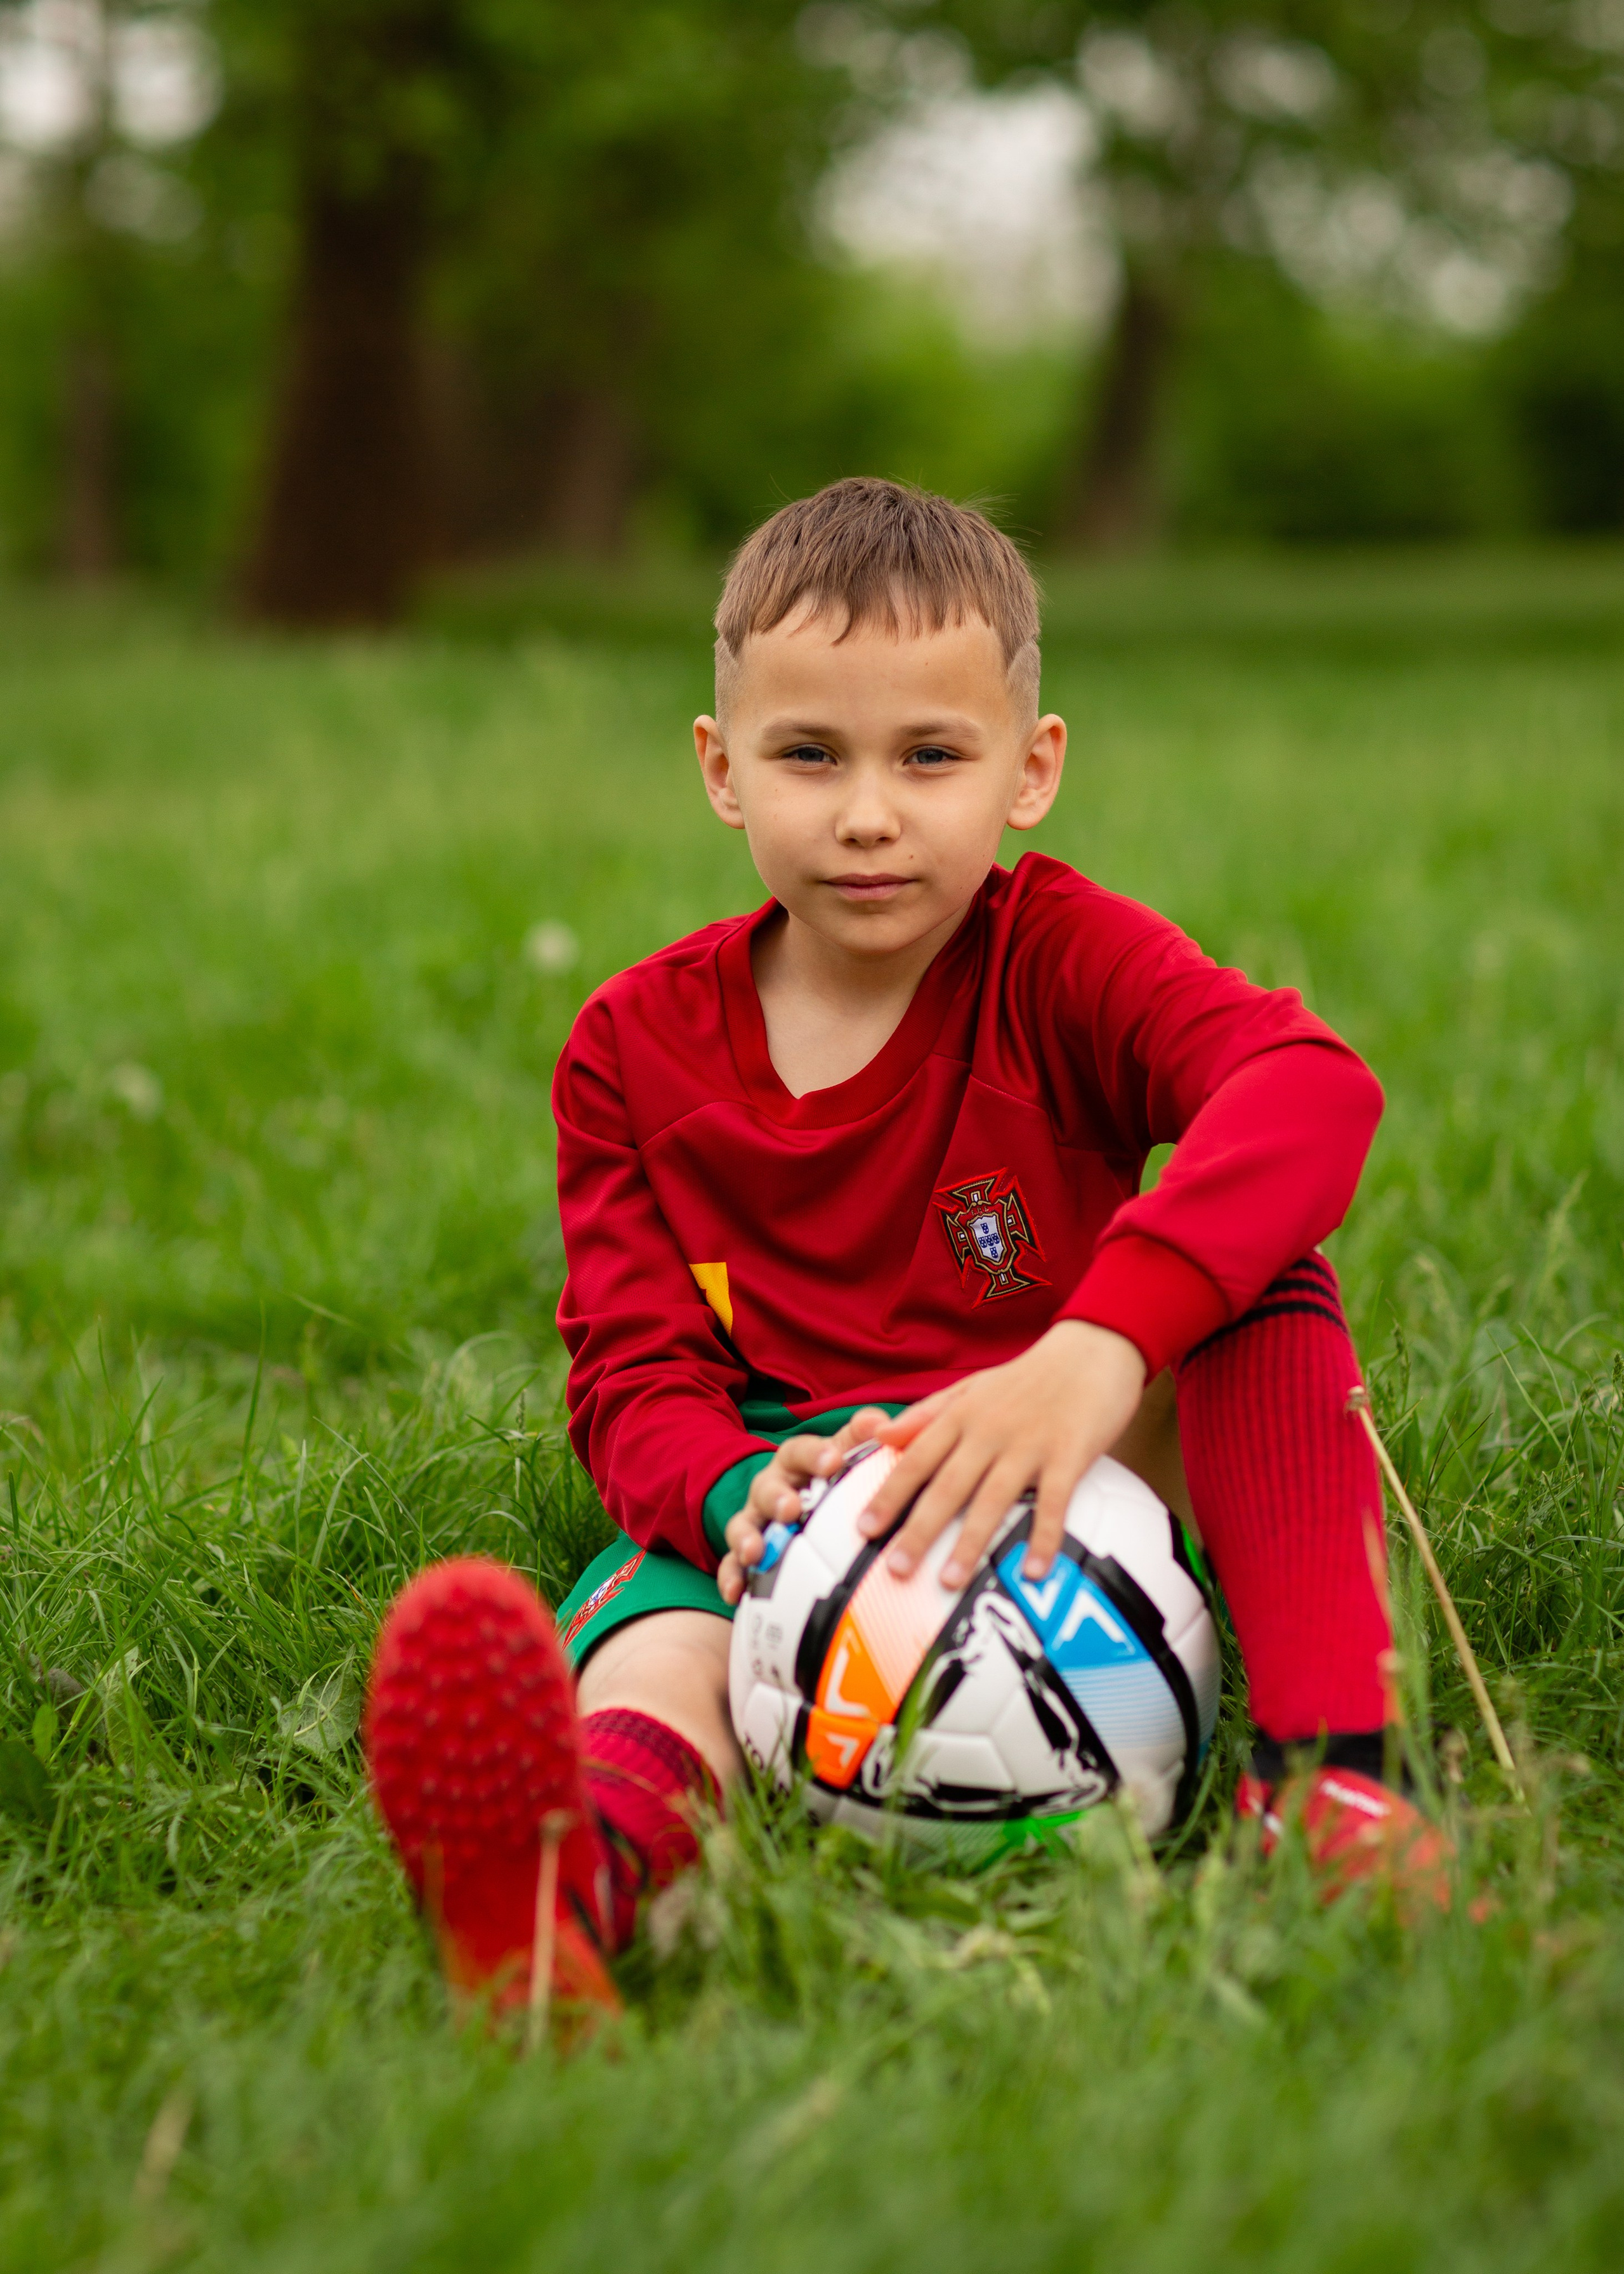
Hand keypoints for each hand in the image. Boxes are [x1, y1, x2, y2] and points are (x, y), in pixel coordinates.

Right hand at [718, 1407, 892, 1606]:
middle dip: (777, 1498)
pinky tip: (734, 1593)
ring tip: (754, 1552)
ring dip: (746, 1537)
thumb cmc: (830, 1476)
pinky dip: (731, 1577)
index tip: (833, 1461)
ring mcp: (755, 1519)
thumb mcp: (844, 1452)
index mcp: (795, 1461)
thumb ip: (860, 1438)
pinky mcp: (744, 1552)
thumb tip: (881, 1422)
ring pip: (742, 1524)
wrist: (806, 1503)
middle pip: (766, 1488)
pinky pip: (731, 1565)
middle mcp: (770, 1486)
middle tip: (791, 1509)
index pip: (800, 1451)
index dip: (815, 1455)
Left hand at [855, 1322, 1146, 1589]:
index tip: (864, 1529)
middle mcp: (989, 1431)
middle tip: (897, 1570)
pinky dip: (1043, 1537)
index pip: (916, 1459)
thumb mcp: (972, 1386)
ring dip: (970, 1542)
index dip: (889, 1495)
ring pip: (993, 1498)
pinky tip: (1033, 1571)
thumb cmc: (1029, 1375)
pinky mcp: (1070, 1454)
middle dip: (920, 1530)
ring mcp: (1029, 1444)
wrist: (1093, 1349)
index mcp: (963, 1415)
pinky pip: (1053, 1502)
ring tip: (950, 1582)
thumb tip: (881, 1435)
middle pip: (947, 1486)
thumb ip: (928, 1413)